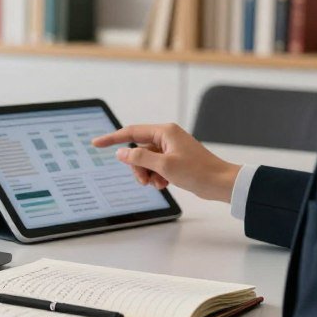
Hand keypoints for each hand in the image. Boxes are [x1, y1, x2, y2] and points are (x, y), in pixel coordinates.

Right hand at [91, 123, 239, 202]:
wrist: (220, 183)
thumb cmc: (198, 171)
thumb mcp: (164, 165)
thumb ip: (140, 157)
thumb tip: (121, 152)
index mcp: (164, 131)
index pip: (131, 132)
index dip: (112, 138)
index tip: (96, 144)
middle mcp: (167, 137)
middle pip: (138, 149)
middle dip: (137, 166)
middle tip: (143, 181)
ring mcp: (171, 149)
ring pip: (146, 160)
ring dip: (147, 173)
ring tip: (157, 184)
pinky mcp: (175, 160)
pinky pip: (156, 166)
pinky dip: (156, 176)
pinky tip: (164, 184)